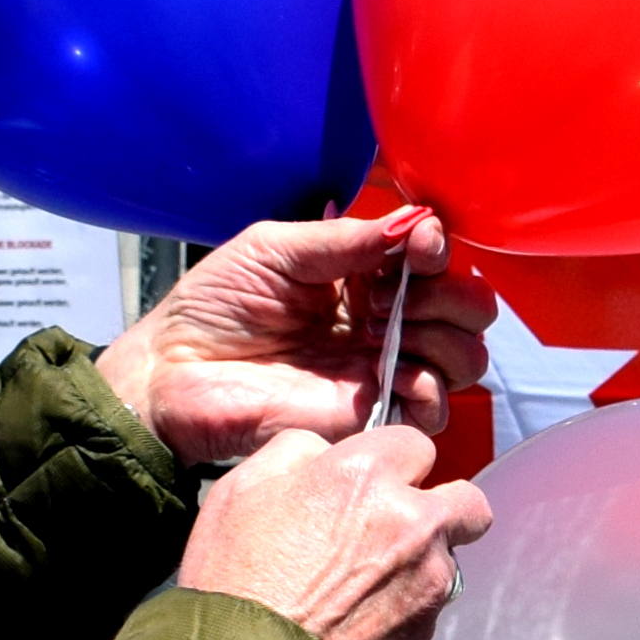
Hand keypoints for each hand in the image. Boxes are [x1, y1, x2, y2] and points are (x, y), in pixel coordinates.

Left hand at [97, 212, 498, 465]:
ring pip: (464, 360)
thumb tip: (417, 221)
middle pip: (467, 311)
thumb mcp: (276, 249)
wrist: (172, 372)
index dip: (438, 251)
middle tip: (396, 298)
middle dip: (452, 297)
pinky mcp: (368, 417)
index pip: (434, 261)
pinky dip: (430, 389)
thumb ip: (347, 238)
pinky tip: (393, 376)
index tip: (419, 246)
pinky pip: (432, 411)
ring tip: (389, 336)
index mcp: (363, 275)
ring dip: (447, 341)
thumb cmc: (214, 304)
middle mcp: (383, 322)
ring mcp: (379, 371)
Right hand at [176, 424, 490, 639]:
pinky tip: (364, 614)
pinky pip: (433, 600)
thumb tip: (322, 449)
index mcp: (364, 473)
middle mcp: (410, 518)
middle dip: (441, 506)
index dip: (392, 461)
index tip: (375, 482)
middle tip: (400, 525)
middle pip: (466, 499)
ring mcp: (427, 576)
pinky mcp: (427, 625)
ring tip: (370, 579)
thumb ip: (295, 450)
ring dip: (424, 558)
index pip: (414, 443)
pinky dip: (409, 602)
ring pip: (451, 554)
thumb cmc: (236, 580)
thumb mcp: (240, 488)